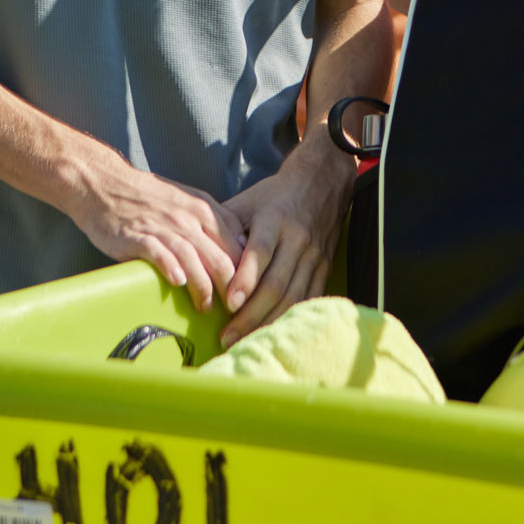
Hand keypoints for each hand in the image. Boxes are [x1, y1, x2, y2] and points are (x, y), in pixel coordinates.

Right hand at [63, 145, 245, 311]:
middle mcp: (188, 218)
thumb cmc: (150, 198)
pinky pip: (159, 253)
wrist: (106, 185)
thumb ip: (216, 220)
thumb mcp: (190, 200)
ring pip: (193, 259)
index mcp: (204, 210)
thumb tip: (243, 245)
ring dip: (203, 288)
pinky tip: (178, 282)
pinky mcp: (138, 237)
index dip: (246, 274)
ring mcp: (163, 227)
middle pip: (220, 257)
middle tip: (233, 311)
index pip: (237, 246)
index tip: (248, 296)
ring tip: (206, 308)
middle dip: (230, 288)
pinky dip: (171, 268)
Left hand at [218, 136, 355, 346]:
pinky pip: (309, 299)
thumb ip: (225, 229)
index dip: (246, 280)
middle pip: (275, 284)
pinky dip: (290, 319)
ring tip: (244, 341)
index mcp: (275, 220)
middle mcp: (297, 240)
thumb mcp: (248, 202)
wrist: (322, 183)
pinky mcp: (325, 268)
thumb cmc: (276, 195)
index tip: (229, 304)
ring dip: (268, 323)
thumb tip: (198, 254)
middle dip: (250, 315)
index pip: (260, 254)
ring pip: (292, 297)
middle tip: (227, 336)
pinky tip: (273, 333)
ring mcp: (314, 256)